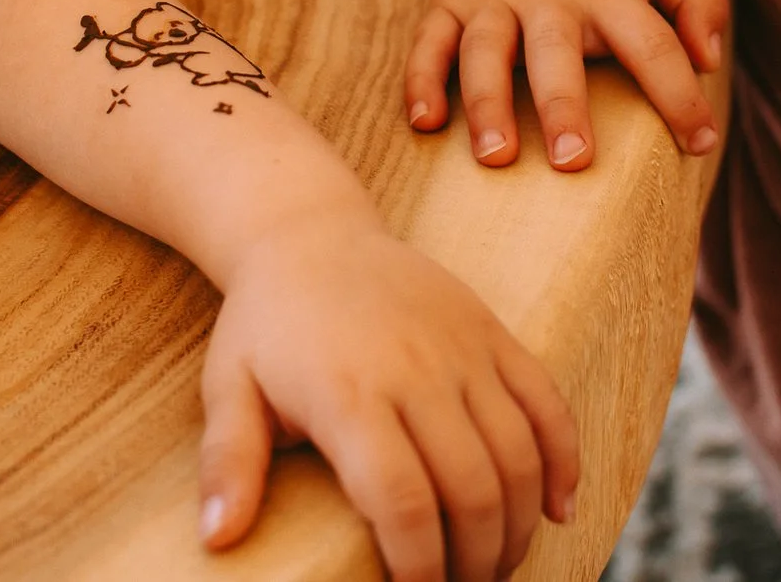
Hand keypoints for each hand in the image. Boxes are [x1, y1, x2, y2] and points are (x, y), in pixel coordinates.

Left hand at [197, 215, 579, 580]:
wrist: (310, 231)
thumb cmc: (265, 323)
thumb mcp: (227, 388)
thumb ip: (228, 465)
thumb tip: (217, 539)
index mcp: (349, 394)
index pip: (403, 502)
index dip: (419, 567)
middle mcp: (416, 370)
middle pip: (472, 488)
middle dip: (476, 562)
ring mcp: (463, 348)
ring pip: (518, 454)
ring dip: (518, 526)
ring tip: (498, 568)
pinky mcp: (492, 332)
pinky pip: (547, 401)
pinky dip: (564, 459)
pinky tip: (559, 510)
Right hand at [407, 0, 725, 170]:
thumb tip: (711, 60)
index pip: (652, 44)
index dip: (680, 95)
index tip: (700, 142)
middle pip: (556, 54)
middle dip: (563, 107)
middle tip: (574, 162)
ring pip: (485, 52)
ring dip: (488, 104)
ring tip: (495, 157)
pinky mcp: (447, 0)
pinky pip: (428, 42)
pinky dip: (421, 80)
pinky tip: (424, 122)